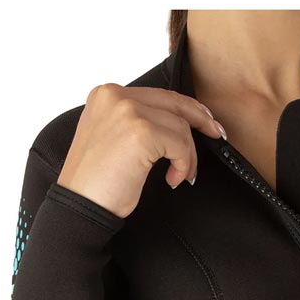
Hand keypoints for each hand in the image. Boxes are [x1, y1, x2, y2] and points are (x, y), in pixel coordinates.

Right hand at [57, 84, 226, 217]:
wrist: (80, 204)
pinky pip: (180, 145)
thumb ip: (137, 123)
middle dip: (201, 121)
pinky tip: (172, 179)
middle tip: (218, 135)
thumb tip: (176, 124)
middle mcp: (115, 96)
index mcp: (107, 95)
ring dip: (187, 156)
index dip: (188, 108)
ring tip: (180, 176)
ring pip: (180, 127)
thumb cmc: (97, 182)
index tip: (206, 121)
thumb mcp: (114, 140)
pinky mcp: (141, 132)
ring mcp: (127, 111)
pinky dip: (183, 164)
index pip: (159, 95)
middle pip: (174, 104)